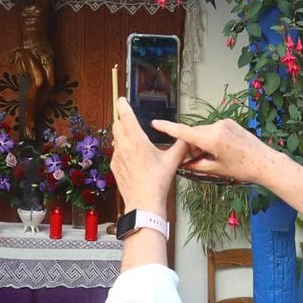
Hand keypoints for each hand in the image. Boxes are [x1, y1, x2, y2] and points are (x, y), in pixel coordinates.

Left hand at [110, 98, 187, 217]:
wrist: (144, 202)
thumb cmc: (157, 182)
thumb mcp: (172, 161)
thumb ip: (181, 146)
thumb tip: (188, 138)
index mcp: (137, 141)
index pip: (126, 116)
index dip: (123, 105)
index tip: (121, 99)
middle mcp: (123, 146)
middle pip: (117, 124)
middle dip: (123, 120)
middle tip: (130, 120)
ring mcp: (117, 156)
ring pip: (115, 138)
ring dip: (122, 135)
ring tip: (134, 140)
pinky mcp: (114, 166)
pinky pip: (116, 152)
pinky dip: (121, 149)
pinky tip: (132, 157)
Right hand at [154, 117, 302, 220]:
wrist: (266, 162)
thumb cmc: (243, 169)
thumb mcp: (217, 169)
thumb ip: (197, 164)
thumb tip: (184, 163)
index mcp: (211, 139)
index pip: (184, 132)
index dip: (168, 128)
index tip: (155, 123)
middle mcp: (216, 127)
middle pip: (194, 133)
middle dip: (191, 145)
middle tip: (194, 160)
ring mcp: (224, 123)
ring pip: (204, 132)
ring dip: (202, 142)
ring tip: (212, 157)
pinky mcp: (230, 123)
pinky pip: (213, 129)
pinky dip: (211, 139)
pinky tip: (221, 150)